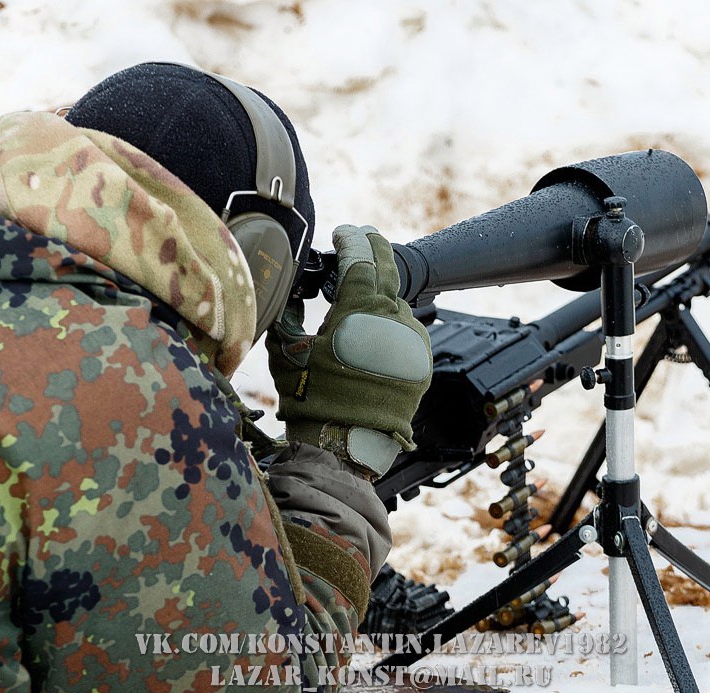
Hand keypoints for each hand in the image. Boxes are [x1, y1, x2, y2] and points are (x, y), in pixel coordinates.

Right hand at [266, 225, 431, 477]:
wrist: (347, 444)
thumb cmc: (312, 398)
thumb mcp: (287, 350)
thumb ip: (290, 314)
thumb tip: (293, 294)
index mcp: (362, 309)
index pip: (361, 258)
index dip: (352, 240)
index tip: (344, 232)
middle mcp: (395, 318)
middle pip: (388, 271)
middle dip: (373, 251)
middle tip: (361, 240)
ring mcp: (414, 340)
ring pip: (397, 305)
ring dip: (379, 299)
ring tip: (356, 306)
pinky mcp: (422, 361)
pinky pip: (406, 332)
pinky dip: (390, 326)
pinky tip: (371, 336)